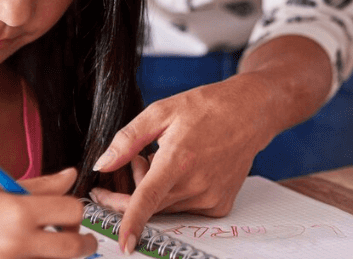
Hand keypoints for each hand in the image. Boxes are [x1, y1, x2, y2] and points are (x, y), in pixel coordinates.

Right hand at [0, 168, 96, 258]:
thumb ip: (39, 186)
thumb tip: (70, 176)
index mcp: (19, 212)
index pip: (72, 210)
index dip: (74, 209)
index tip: (69, 211)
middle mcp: (17, 242)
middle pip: (73, 248)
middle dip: (82, 242)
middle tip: (81, 240)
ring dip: (55, 256)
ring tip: (45, 245)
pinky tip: (24, 253)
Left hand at [88, 77, 277, 254]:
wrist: (249, 113)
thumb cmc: (207, 108)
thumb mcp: (161, 112)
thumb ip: (127, 139)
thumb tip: (103, 164)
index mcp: (178, 159)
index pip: (149, 198)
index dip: (132, 222)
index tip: (124, 242)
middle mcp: (196, 184)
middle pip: (151, 206)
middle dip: (131, 190)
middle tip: (136, 160)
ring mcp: (210, 198)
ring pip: (166, 208)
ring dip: (155, 191)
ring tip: (164, 158)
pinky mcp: (219, 206)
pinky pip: (185, 209)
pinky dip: (176, 194)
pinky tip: (183, 171)